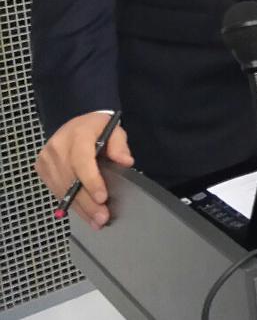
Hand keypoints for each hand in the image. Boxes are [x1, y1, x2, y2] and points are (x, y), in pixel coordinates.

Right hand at [34, 113, 132, 228]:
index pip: (82, 161)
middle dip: (88, 202)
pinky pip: (57, 191)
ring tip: (96, 222)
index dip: (92, 181)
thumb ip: (119, 146)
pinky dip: (71, 204)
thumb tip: (125, 162)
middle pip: (71, 180)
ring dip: (80, 208)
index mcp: (77, 135)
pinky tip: (84, 214)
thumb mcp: (114, 130)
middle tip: (102, 218)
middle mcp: (57, 148)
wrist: (74, 123)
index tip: (103, 198)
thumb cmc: (98, 128)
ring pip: (63, 189)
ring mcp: (46, 160)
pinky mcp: (42, 169)